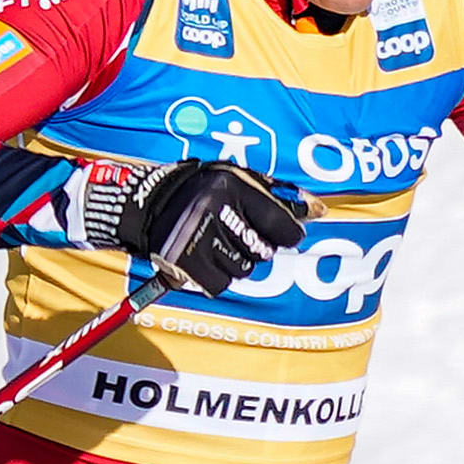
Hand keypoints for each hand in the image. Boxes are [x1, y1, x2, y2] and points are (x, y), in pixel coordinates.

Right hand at [94, 159, 303, 296]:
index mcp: (233, 186)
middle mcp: (216, 211)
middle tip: (239, 236)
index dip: (289, 233)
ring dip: (236, 262)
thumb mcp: (237, 179)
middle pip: (263, 251)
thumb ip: (277, 195)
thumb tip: (318, 210)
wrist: (145, 204)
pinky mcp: (186, 263)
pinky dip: (216, 277)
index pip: (282, 223)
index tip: (284, 234)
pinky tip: (206, 260)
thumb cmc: (200, 190)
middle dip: (257, 247)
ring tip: (219, 245)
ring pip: (243, 269)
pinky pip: (220, 284)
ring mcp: (199, 239)